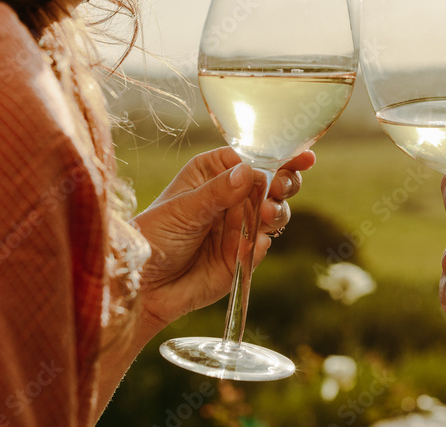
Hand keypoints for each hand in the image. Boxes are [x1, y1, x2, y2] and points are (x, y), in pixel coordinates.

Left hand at [132, 147, 314, 333]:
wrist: (144, 288)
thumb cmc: (153, 238)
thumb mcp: (182, 209)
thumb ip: (218, 192)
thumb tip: (249, 172)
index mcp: (214, 173)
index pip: (253, 157)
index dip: (279, 156)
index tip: (302, 157)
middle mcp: (231, 196)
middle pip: (273, 182)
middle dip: (284, 183)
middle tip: (280, 190)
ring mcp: (240, 225)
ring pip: (275, 211)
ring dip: (278, 211)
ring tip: (266, 214)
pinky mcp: (244, 254)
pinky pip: (264, 243)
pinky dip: (263, 242)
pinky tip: (253, 244)